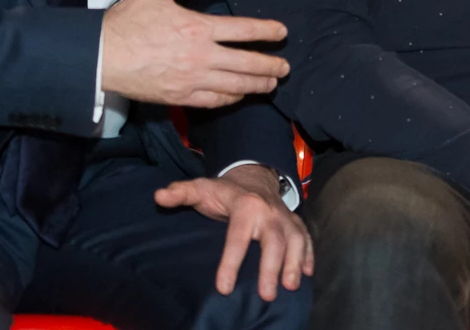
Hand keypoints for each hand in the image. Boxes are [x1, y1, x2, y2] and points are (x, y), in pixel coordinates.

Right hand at [100, 0, 289, 107]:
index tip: (282, 33)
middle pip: (247, 63)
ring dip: (257, 84)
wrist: (101, 57)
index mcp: (198, 28)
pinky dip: (232, 98)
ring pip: (235, 86)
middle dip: (270, 66)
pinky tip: (240, 95)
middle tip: (285, 68)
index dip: (268, 31)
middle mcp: (201, 56)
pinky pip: (214, 101)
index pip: (244, 30)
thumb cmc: (128, 22)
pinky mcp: (180, 97)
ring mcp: (192, 79)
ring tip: (271, 83)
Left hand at [155, 165, 311, 300]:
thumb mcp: (201, 189)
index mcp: (245, 206)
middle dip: (271, 268)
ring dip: (295, 263)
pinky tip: (308, 274)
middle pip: (273, 241)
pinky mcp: (295, 222)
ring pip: (296, 240)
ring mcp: (285, 217)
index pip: (237, 238)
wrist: (254, 175)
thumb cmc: (224, 191)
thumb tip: (159, 196)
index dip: (230, 263)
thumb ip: (180, 193)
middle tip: (267, 294)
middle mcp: (269, 212)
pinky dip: (309, 255)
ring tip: (291, 286)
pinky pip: (307, 238)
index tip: (224, 287)